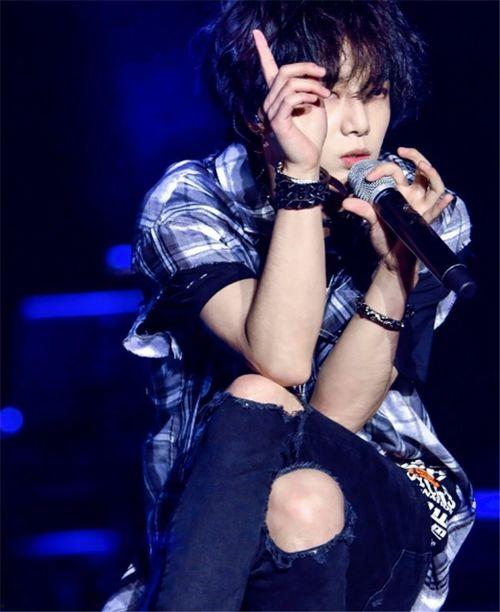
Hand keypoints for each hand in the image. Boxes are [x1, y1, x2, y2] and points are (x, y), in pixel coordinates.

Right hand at [252, 29, 331, 176]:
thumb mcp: (314, 107)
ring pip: (288, 83)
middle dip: (305, 68)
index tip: (256, 33)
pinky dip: (306, 95)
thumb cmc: (310, 137)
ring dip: (311, 84)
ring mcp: (271, 112)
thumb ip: (311, 90)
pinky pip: (290, 98)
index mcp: (278, 98)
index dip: (262, 50)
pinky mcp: (277, 122)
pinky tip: (315, 101)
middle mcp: (270, 103)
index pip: (268, 70)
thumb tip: (314, 77)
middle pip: (283, 71)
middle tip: (323, 74)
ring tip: (324, 95)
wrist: (306, 162)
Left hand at [340, 146, 454, 284]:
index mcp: (400, 192)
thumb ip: (362, 209)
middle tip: (404, 151)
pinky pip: (437, 211)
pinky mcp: (424, 221)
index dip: (382, 169)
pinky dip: (442, 204)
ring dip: (431, 175)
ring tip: (424, 167)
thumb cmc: (384, 236)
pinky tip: (447, 198)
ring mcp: (421, 207)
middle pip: (421, 171)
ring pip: (434, 186)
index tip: (368, 177)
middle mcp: (413, 196)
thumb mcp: (371, 220)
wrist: (390, 257)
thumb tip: (346, 202)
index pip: (395, 171)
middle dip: (416, 157)